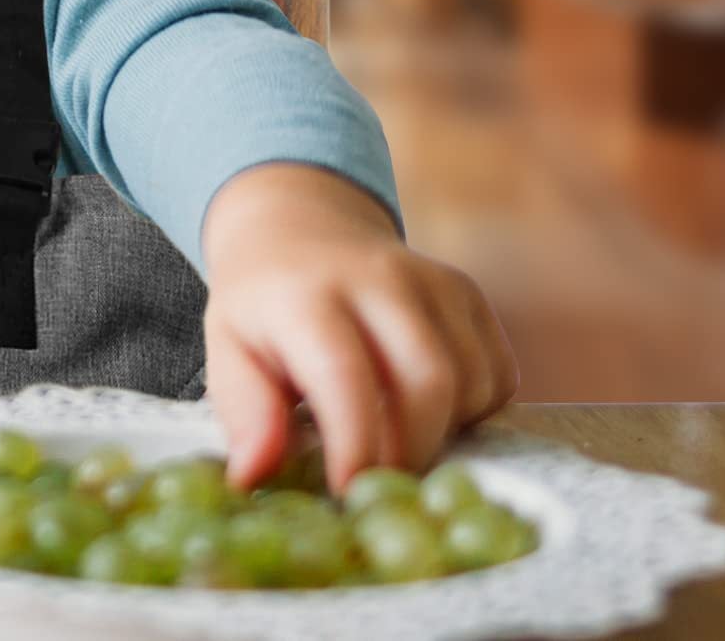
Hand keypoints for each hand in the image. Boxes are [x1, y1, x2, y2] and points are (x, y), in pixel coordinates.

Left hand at [199, 163, 518, 494]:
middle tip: (379, 481)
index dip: (354, 446)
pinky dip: (474, 409)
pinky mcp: (466, 291)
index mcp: (306, 294)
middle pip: (428, 381)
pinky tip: (426, 404)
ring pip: (471, 381)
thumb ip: (245, 412)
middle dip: (411, 451)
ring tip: (394, 433)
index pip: (344, 375)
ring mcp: (430, 278)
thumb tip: (254, 476)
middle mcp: (377, 276)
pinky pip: (497, 373)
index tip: (346, 495)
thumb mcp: (227, 350)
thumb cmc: (262, 306)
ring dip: (444, 432)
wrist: (300, 229)